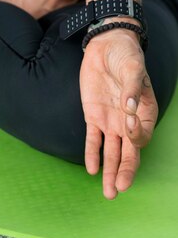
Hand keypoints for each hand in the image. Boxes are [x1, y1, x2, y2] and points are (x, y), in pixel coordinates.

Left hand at [79, 27, 157, 198]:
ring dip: (110, 171)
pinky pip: (92, 139)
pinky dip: (92, 154)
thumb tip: (129, 108)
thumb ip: (131, 88)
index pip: (142, 135)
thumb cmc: (125, 56)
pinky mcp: (93, 115)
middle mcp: (129, 121)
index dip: (136, 136)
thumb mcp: (132, 68)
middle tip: (118, 189)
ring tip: (109, 192)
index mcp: (145, 111)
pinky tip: (92, 170)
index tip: (129, 127)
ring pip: (111, 151)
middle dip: (124, 171)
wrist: (106, 46)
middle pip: (128, 152)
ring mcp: (110, 120)